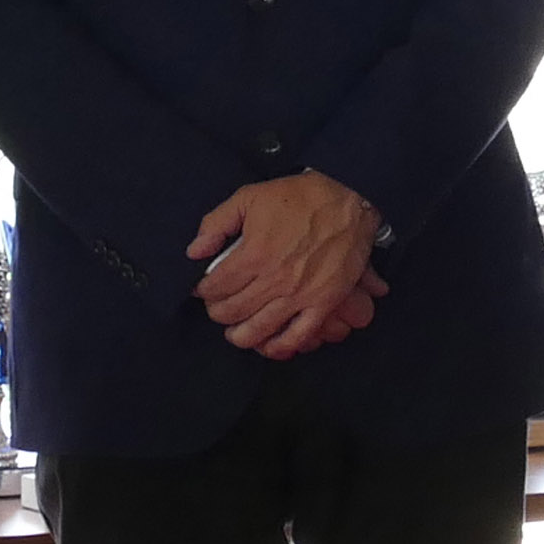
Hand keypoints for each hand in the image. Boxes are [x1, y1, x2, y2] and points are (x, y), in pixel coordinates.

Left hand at [190, 171, 384, 358]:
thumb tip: (194, 251)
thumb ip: (216, 223)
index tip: (204, 289)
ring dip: (239, 335)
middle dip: (218, 312)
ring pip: (258, 330)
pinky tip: (268, 346)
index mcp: (254, 254)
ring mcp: (299, 295)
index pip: (216, 287)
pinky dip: (279, 347)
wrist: (349, 200)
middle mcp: (274, 280)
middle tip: (218, 307)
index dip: (203, 291)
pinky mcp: (323, 303)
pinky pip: (298, 336)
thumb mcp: (250, 196)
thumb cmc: (300, 197)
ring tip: (234, 331)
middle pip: (232, 311)